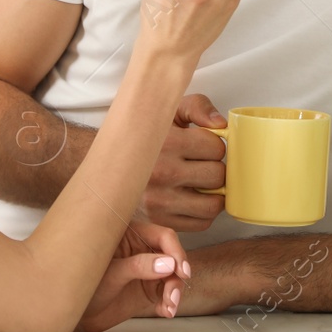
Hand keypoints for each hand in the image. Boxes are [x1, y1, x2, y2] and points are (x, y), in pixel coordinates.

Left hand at [76, 221, 189, 331]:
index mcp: (131, 234)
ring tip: (169, 307)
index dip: (176, 253)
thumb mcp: (111, 273)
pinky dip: (168, 302)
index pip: (163, 237)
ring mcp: (145, 270)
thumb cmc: (81, 284)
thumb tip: (168, 264)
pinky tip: (165, 311)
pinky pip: (165, 292)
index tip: (181, 272)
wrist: (73, 312)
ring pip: (172, 276)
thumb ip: (139, 266)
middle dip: (176, 277)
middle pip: (171, 257)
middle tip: (173, 297)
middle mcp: (141, 249)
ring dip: (175, 292)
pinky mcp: (146, 288)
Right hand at [142, 95, 228, 231]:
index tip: (204, 146)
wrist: (111, 166)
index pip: (216, 148)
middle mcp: (161, 173)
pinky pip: (202, 223)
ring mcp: (160, 201)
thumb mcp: (168, 114)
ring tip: (202, 183)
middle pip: (217, 176)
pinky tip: (192, 198)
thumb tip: (221, 124)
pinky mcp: (160, 220)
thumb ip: (198, 108)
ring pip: (213, 204)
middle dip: (215, 168)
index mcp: (166, 142)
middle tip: (203, 164)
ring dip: (214, 194)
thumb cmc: (146, 139)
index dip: (215, 146)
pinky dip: (203, 212)